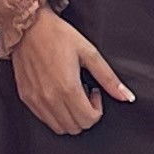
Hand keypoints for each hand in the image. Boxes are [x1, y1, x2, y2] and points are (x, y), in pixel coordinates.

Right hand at [8, 13, 130, 135]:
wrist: (28, 26)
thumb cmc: (58, 35)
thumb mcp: (89, 53)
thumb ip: (109, 79)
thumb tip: (127, 96)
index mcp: (68, 88)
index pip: (88, 120)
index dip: (97, 109)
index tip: (94, 91)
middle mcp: (50, 98)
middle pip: (75, 127)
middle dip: (85, 114)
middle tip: (84, 93)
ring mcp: (36, 100)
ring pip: (59, 127)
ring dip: (70, 116)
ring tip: (70, 94)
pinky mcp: (26, 97)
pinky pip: (44, 119)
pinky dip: (55, 114)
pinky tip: (57, 93)